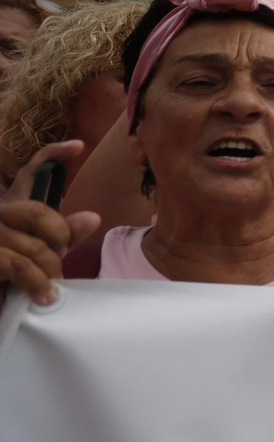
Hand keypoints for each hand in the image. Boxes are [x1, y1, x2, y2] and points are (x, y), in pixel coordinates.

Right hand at [0, 141, 98, 304]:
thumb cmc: (15, 270)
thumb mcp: (42, 249)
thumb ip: (66, 234)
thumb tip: (93, 218)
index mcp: (12, 204)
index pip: (30, 170)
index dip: (53, 153)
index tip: (79, 145)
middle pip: (37, 212)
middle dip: (59, 237)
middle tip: (63, 257)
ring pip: (32, 244)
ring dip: (50, 268)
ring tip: (54, 285)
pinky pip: (18, 266)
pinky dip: (37, 283)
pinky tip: (46, 296)